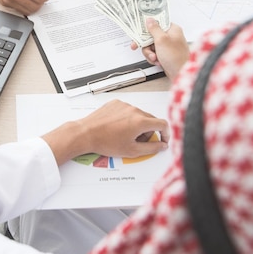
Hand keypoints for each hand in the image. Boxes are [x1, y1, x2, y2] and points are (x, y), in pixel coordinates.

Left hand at [42, 100, 168, 165]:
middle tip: (138, 142)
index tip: (163, 140)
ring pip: (139, 115)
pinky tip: (117, 127)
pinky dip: (127, 118)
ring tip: (124, 135)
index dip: (166, 133)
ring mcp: (124, 105)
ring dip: (137, 125)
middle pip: (150, 120)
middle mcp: (134, 110)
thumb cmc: (105, 142)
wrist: (86, 133)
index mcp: (140, 121)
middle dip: (148, 132)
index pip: (163, 124)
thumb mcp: (132, 150)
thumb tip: (162, 145)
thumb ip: (152, 148)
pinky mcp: (115, 103)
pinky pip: (127, 110)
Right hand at [130, 19, 188, 81]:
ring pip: (150, 46)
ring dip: (150, 53)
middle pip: (151, 36)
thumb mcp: (162, 40)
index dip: (147, 27)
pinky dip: (153, 58)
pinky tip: (157, 61)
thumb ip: (154, 29)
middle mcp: (170, 36)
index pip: (157, 23)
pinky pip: (153, 53)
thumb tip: (149, 20)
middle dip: (146, 44)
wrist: (181, 73)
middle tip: (140, 46)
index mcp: (172, 29)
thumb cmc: (176, 57)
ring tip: (154, 58)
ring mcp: (167, 46)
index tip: (139, 31)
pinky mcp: (164, 54)